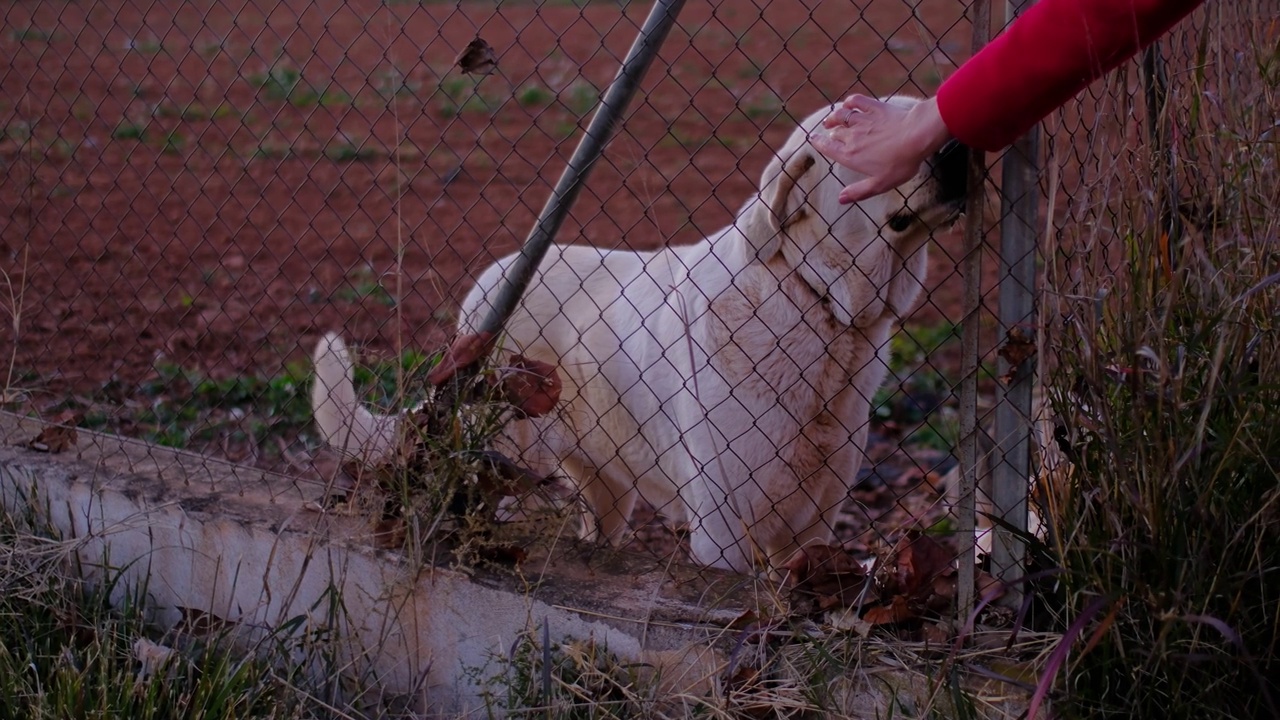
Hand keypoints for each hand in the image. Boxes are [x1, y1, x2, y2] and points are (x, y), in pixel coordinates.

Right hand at [809, 94, 952, 203]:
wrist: (917, 136)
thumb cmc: (901, 162)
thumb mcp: (880, 184)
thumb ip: (859, 191)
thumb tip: (840, 199)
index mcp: (850, 155)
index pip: (827, 147)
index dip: (818, 143)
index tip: (812, 139)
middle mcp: (852, 137)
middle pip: (835, 132)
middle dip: (830, 132)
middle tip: (830, 132)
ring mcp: (863, 120)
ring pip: (841, 115)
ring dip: (834, 116)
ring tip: (831, 119)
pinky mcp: (874, 108)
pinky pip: (856, 101)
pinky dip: (849, 102)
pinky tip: (848, 103)